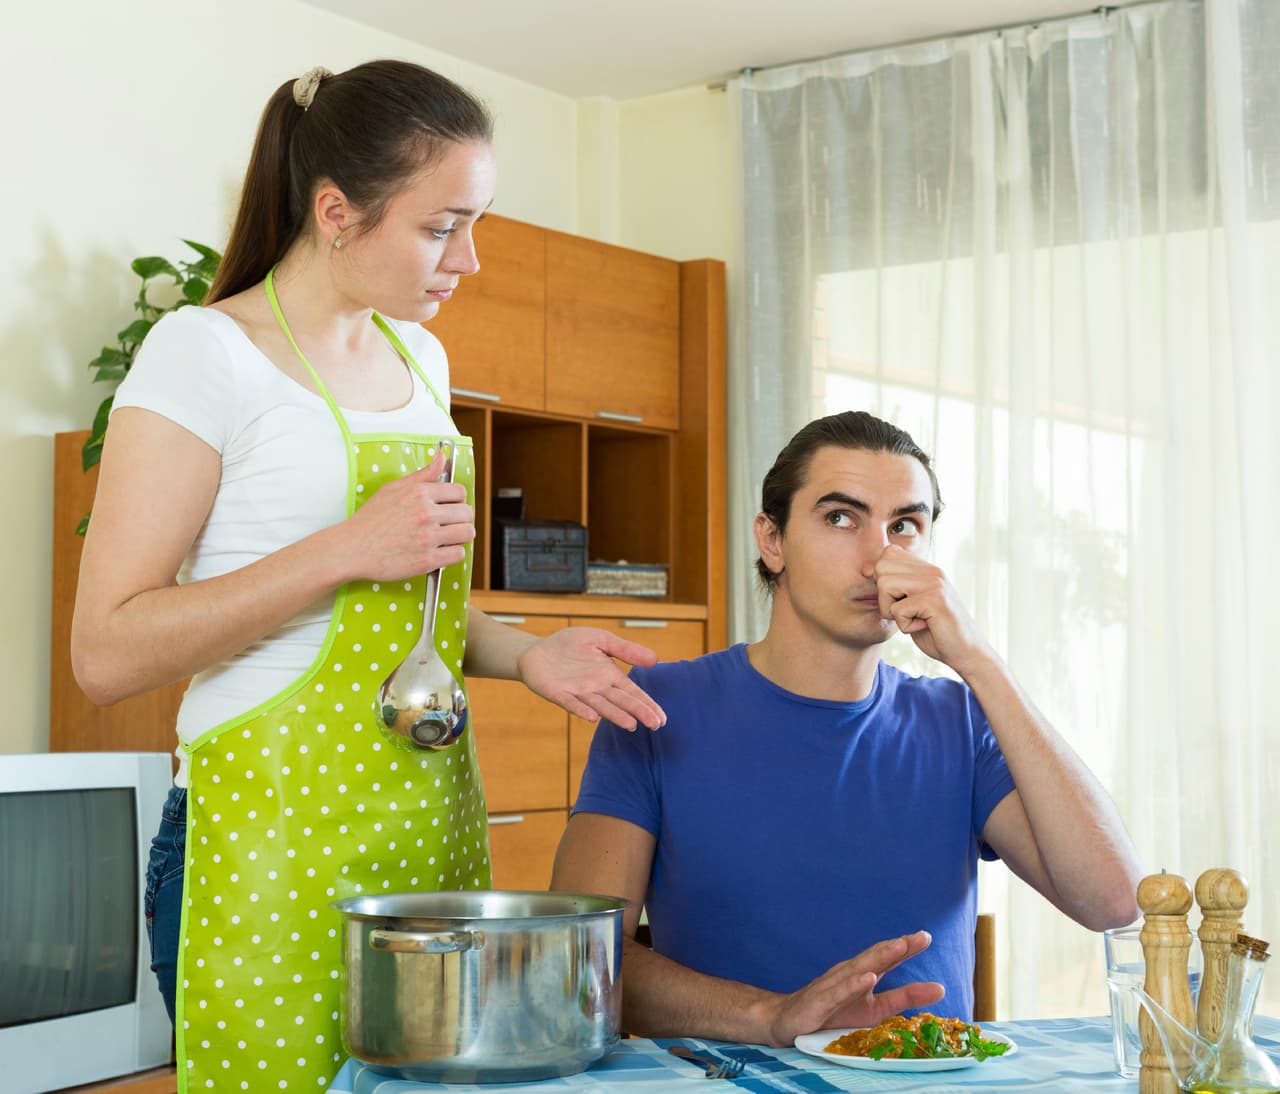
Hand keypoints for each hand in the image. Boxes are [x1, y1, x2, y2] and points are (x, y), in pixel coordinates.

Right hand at [338, 449, 474, 581]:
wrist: (351, 549)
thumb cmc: (370, 520)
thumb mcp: (393, 489)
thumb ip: (422, 475)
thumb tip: (441, 458)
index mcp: (419, 493)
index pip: (460, 492)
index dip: (457, 500)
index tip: (449, 507)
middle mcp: (425, 513)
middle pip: (467, 513)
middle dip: (460, 519)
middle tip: (447, 524)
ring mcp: (427, 537)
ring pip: (467, 534)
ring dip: (459, 536)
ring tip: (446, 538)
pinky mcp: (427, 560)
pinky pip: (458, 554)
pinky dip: (452, 554)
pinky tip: (440, 551)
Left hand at [516, 627, 665, 729]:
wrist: (537, 650)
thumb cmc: (569, 645)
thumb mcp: (600, 639)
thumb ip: (625, 649)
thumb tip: (655, 659)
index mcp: (608, 676)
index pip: (632, 692)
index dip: (647, 704)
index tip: (661, 718)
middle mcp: (596, 687)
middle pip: (621, 701)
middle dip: (638, 712)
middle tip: (655, 725)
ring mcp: (578, 692)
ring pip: (600, 705)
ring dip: (614, 715)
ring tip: (630, 724)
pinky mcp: (558, 693)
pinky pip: (571, 703)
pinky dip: (581, 710)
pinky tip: (592, 717)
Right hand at [760, 931, 944, 1047]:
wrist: (787, 1021)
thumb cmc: (833, 1013)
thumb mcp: (875, 1009)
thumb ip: (905, 998)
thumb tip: (941, 988)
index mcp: (862, 974)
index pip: (887, 958)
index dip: (906, 948)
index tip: (926, 937)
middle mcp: (848, 974)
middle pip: (875, 957)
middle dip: (897, 947)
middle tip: (921, 937)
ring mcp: (832, 986)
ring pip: (858, 969)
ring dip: (879, 957)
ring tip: (900, 947)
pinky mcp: (819, 1002)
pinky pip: (838, 992)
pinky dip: (853, 984)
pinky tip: (867, 978)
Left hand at [872, 546, 992, 674]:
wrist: (966, 652)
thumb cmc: (935, 630)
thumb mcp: (912, 603)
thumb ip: (896, 586)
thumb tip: (866, 570)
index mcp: (926, 568)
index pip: (888, 553)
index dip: (882, 577)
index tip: (897, 598)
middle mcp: (931, 571)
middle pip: (881, 567)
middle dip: (884, 595)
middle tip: (905, 611)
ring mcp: (934, 583)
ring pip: (885, 585)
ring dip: (893, 611)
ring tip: (914, 618)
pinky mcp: (935, 600)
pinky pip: (897, 609)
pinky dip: (904, 625)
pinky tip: (923, 626)